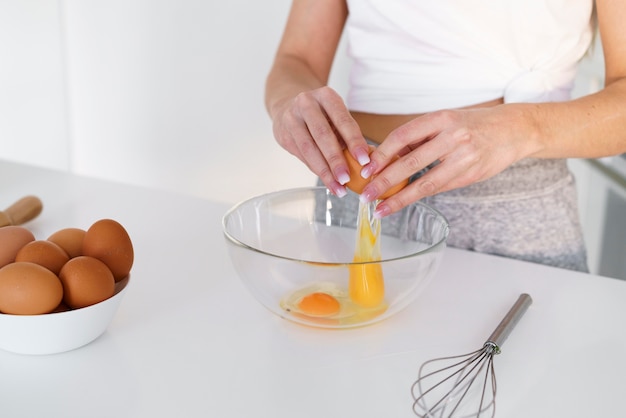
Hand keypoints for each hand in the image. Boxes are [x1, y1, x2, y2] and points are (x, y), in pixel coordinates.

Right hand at [270, 86, 370, 196]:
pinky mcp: (282, 134)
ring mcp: (291, 118)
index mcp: (326, 96)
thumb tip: (364, 161)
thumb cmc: (320, 113)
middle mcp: (306, 104)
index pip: (343, 120)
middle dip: (336, 159)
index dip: (354, 141)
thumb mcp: (335, 114)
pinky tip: (327, 180)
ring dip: (324, 171)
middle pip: (323, 134)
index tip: (364, 160)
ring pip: (309, 148)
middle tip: (346, 178)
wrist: (287, 104)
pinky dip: (315, 170)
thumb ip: (347, 134)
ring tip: (338, 187)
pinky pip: (301, 155)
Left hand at [359, 105, 535, 216]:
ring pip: (425, 183)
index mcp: (441, 118)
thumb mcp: (445, 121)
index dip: (381, 155)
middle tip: (366, 194)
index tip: (365, 169)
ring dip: (399, 198)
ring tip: (380, 208)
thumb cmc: (472, 125)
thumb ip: (418, 137)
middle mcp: (453, 136)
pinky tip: (402, 203)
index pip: (402, 136)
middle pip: (410, 162)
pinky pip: (439, 188)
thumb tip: (384, 157)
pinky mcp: (472, 175)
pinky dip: (419, 196)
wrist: (514, 130)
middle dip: (384, 181)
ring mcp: (464, 157)